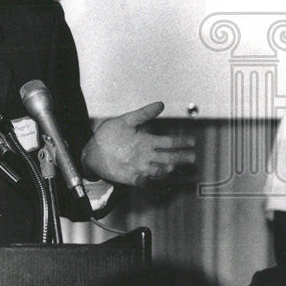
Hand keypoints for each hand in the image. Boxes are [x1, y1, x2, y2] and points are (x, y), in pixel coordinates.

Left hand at [81, 102, 195, 186]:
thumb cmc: (109, 135)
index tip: (193, 141)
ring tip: (169, 167)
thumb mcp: (125, 121)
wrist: (92, 150)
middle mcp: (147, 155)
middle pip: (169, 157)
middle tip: (192, 157)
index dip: (181, 142)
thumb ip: (143, 114)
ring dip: (164, 170)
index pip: (169, 142)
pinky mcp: (130, 177)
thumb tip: (161, 104)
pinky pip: (140, 181)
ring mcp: (139, 167)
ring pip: (158, 170)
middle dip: (181, 158)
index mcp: (147, 141)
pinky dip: (144, 180)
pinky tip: (144, 178)